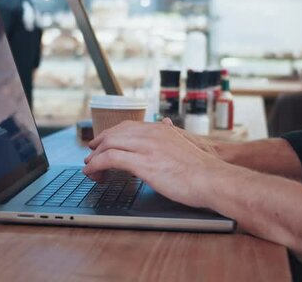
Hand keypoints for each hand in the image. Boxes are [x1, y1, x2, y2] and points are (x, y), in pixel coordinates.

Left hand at [83, 120, 228, 208]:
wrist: (213, 178)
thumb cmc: (203, 169)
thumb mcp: (185, 145)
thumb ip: (172, 136)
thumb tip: (166, 124)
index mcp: (161, 130)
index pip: (128, 126)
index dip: (111, 134)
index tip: (103, 143)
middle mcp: (151, 134)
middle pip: (114, 133)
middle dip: (99, 144)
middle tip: (91, 155)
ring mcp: (146, 147)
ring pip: (109, 144)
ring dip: (94, 157)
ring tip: (89, 168)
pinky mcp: (142, 163)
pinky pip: (110, 159)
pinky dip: (96, 165)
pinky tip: (92, 172)